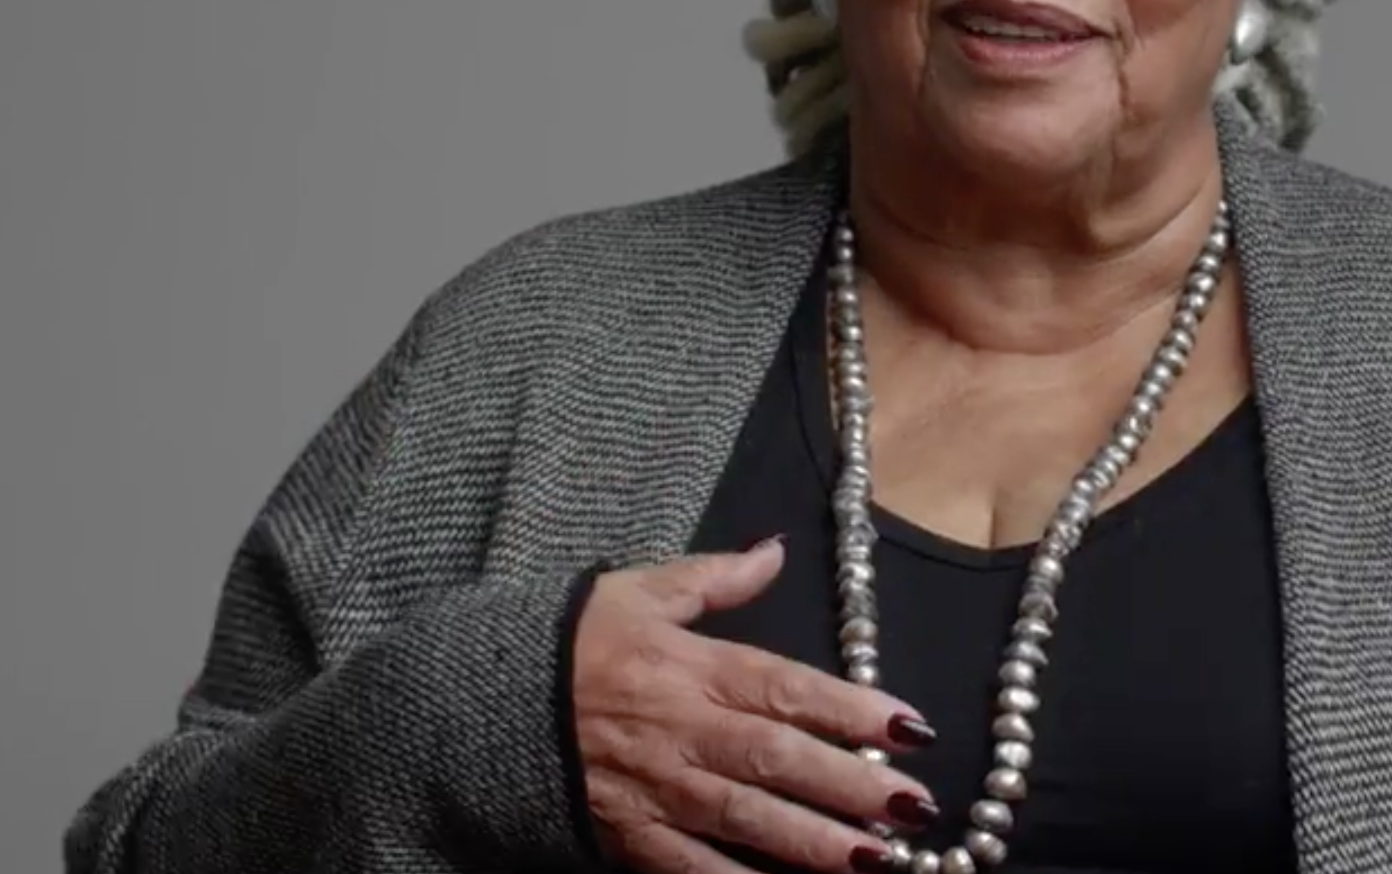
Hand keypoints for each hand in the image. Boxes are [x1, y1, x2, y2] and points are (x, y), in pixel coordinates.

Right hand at [572, 538, 938, 873]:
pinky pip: (691, 869)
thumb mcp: (641, 590)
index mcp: (693, 665)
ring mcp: (657, 788)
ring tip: (876, 860)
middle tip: (914, 806)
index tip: (910, 726)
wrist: (477, 697)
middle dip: (850, 785)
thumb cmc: (568, 639)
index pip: (787, 686)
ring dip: (813, 843)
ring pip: (745, 820)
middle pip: (778, 759)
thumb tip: (777, 550)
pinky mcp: (629, 836)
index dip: (851, 708)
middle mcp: (683, 729)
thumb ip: (716, 579)